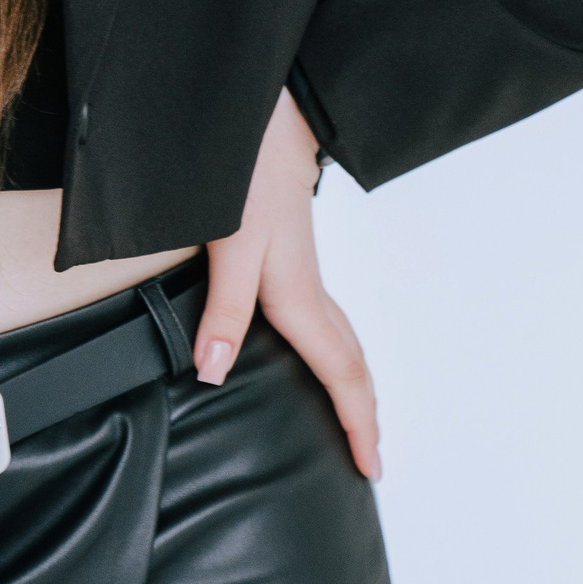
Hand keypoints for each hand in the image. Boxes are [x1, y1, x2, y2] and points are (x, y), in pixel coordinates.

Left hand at [193, 90, 380, 477]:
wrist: (268, 115)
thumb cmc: (247, 173)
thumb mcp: (230, 241)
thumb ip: (223, 308)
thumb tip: (212, 373)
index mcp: (299, 296)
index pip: (340, 374)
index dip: (356, 424)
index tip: (370, 468)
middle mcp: (310, 290)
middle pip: (352, 364)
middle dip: (364, 414)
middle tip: (370, 459)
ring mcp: (306, 273)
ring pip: (343, 341)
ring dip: (353, 384)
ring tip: (354, 417)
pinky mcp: (292, 258)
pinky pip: (327, 320)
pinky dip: (334, 350)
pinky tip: (316, 349)